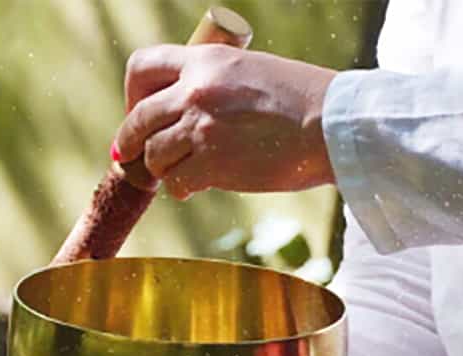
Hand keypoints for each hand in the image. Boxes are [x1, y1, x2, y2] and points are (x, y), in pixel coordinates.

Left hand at [115, 44, 336, 198]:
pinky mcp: (212, 163)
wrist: (333, 126)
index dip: (132, 94)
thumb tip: (180, 110)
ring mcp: (202, 127)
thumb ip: (212, 83)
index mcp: (206, 59)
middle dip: (129, 142)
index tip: (137, 111)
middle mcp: (196, 89)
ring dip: (162, 168)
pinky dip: (181, 188)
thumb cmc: (301, 101)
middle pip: (138, 119)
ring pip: (154, 155)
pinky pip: (175, 182)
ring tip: (180, 171)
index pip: (142, 66)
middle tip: (130, 155)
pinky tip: (196, 186)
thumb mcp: (249, 71)